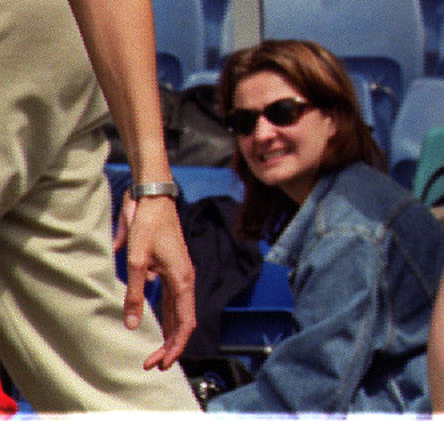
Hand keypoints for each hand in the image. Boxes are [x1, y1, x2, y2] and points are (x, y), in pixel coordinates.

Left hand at [121, 195, 195, 369]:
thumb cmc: (148, 227)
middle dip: (171, 346)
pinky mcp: (174, 271)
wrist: (155, 200)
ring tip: (155, 354)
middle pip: (184, 321)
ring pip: (180, 313)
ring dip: (169, 335)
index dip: (175, 346)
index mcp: (183, 279)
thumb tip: (133, 325)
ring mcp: (181, 276)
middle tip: (152, 365)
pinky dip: (169, 320)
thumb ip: (135, 294)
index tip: (160, 363)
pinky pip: (175, 302)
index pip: (185, 322)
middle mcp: (186, 280)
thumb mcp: (136, 261)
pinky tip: (160, 328)